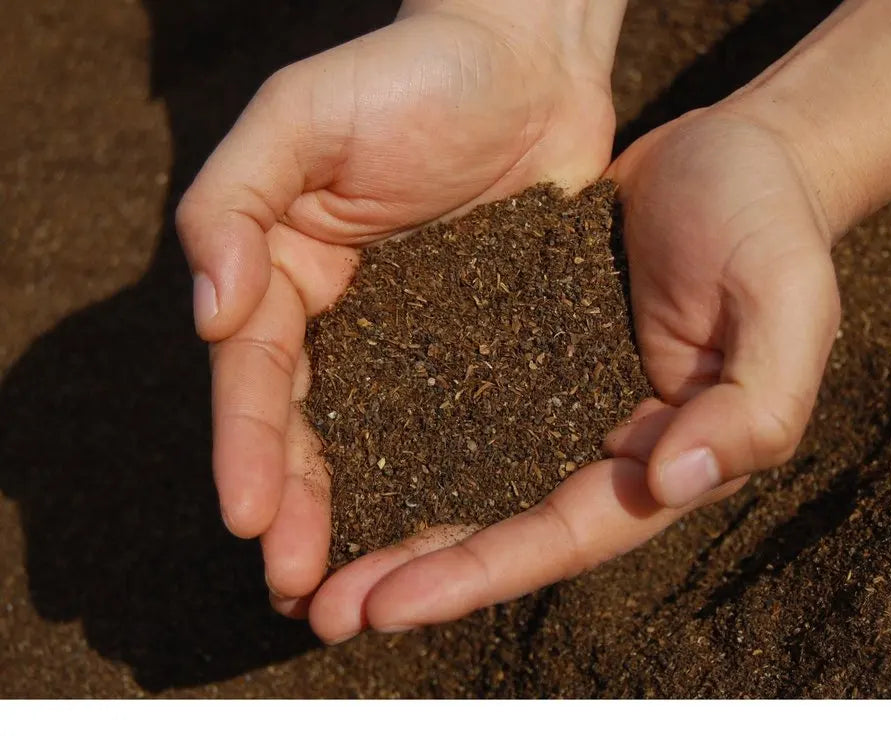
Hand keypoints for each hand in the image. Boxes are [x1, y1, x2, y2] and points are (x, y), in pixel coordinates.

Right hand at [176, 1, 623, 611]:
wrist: (530, 60)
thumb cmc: (410, 71)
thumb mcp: (300, 117)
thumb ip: (234, 204)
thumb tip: (208, 315)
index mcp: (291, 276)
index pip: (257, 379)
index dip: (247, 451)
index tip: (249, 522)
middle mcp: (351, 323)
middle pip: (312, 433)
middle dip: (300, 513)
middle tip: (301, 594)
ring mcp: (423, 343)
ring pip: (385, 447)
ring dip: (370, 524)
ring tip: (366, 600)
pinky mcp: (493, 348)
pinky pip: (470, 424)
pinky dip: (454, 483)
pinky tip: (454, 540)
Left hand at [306, 108, 840, 642]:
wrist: (732, 158)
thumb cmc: (768, 225)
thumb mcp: (787, 304)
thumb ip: (753, 404)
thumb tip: (674, 480)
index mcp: (660, 454)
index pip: (564, 533)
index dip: (479, 573)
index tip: (388, 603)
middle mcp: (598, 445)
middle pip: (497, 527)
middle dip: (413, 573)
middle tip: (320, 609)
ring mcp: (552, 397)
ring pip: (460, 477)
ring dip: (387, 520)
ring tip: (303, 557)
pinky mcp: (518, 347)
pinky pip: (447, 401)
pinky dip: (393, 434)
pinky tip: (326, 448)